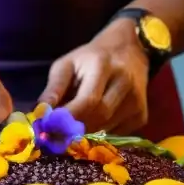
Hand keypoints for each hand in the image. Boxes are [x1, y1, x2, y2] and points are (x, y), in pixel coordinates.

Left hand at [39, 20, 149, 134]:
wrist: (130, 50)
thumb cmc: (91, 58)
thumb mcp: (67, 65)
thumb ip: (54, 89)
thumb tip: (41, 114)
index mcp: (102, 66)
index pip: (87, 100)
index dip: (68, 119)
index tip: (49, 129)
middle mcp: (124, 82)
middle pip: (99, 117)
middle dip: (76, 128)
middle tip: (58, 134)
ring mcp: (137, 100)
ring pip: (108, 128)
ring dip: (87, 132)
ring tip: (74, 127)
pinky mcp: (142, 115)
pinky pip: (118, 134)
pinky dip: (102, 133)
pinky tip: (95, 122)